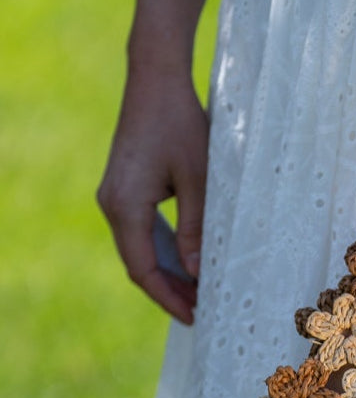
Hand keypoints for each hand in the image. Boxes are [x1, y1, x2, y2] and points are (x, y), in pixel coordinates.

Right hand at [97, 60, 207, 324]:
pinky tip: (187, 264)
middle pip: (138, 263)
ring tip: (198, 293)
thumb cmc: (181, 124)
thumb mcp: (199, 180)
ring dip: (167, 272)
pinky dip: (162, 251)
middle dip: (169, 290)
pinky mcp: (124, 187)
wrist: (156, 80)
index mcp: (124, 206)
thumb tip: (198, 272)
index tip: (194, 317)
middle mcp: (111, 204)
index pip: (143, 268)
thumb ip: (196, 228)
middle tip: (202, 311)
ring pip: (139, 248)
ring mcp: (114, 195)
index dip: (168, 297)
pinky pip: (140, 230)